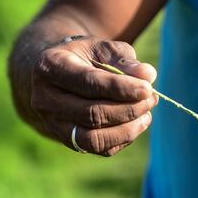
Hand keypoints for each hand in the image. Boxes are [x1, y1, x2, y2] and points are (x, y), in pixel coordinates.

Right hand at [30, 36, 158, 155]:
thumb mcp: (101, 48)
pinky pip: (98, 148)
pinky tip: (136, 123)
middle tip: (151, 99)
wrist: (57, 75)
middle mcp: (45, 99)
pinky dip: (122, 139)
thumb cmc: (85, 57)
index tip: (147, 89)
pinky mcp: (66, 140)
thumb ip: (124, 60)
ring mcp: (52, 124)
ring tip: (146, 114)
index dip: (121, 88)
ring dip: (127, 129)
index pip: (88, 83)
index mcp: (50, 67)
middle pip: (92, 113)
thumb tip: (148, 75)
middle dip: (128, 109)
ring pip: (93, 138)